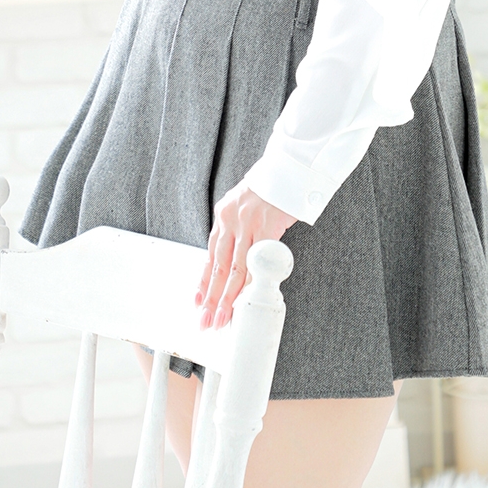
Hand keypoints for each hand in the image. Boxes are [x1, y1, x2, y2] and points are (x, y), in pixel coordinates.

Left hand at [196, 180, 296, 329]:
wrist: (290, 167)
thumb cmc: (272, 188)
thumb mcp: (244, 205)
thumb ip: (239, 229)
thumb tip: (237, 259)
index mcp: (223, 215)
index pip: (210, 256)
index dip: (204, 282)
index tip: (198, 303)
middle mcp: (230, 219)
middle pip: (219, 267)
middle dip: (212, 298)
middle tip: (206, 321)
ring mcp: (248, 223)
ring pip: (236, 269)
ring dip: (228, 298)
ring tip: (222, 319)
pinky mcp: (268, 225)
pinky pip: (258, 261)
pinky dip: (254, 283)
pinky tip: (249, 299)